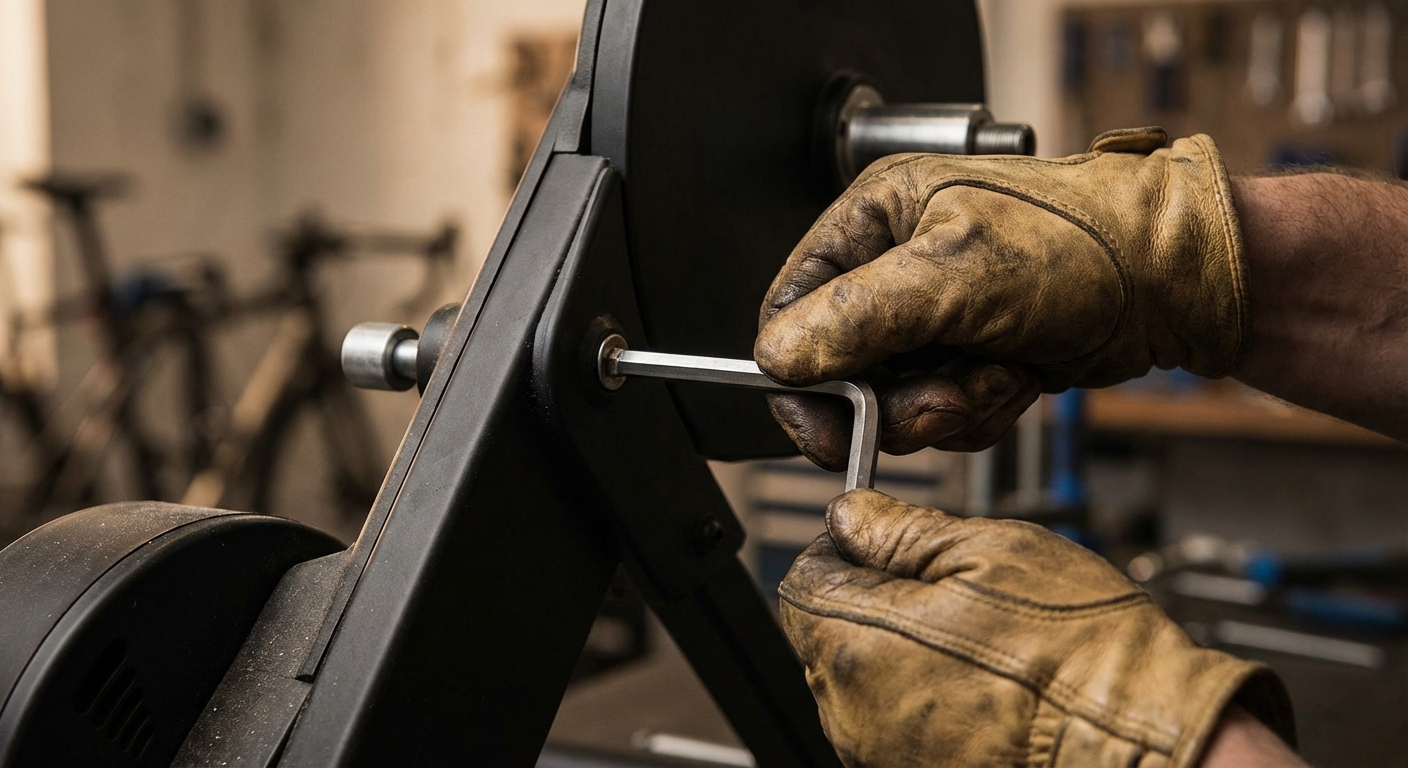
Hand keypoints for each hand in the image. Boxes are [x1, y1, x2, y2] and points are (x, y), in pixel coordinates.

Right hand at [755, 127, 1248, 468]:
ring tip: (999, 372)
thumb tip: (782, 355)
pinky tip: (1018, 377)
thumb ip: (859, 314)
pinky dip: (981, 411)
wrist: (1171, 282)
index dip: (800, 374)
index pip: (791, 308)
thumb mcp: (958, 274)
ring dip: (947, 407)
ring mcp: (932, 318)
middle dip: (895, 400)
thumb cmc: (1085, 241)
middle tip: (942, 397)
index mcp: (873, 220)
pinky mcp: (967, 359)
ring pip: (892, 403)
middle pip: (841, 370)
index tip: (826, 423)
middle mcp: (894, 267)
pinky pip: (940, 416)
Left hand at [779, 489, 1295, 766]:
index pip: (804, 578)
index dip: (849, 550)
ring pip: (863, 681)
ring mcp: (881, 754)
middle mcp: (852, 711)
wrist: (1142, 743)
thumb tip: (849, 514)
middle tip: (954, 592)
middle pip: (828, 633)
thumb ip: (898, 529)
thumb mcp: (988, 552)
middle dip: (876, 602)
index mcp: (856, 643)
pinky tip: (985, 685)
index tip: (893, 545)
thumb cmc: (1079, 656)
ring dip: (903, 653)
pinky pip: (898, 724)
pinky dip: (927, 700)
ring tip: (981, 643)